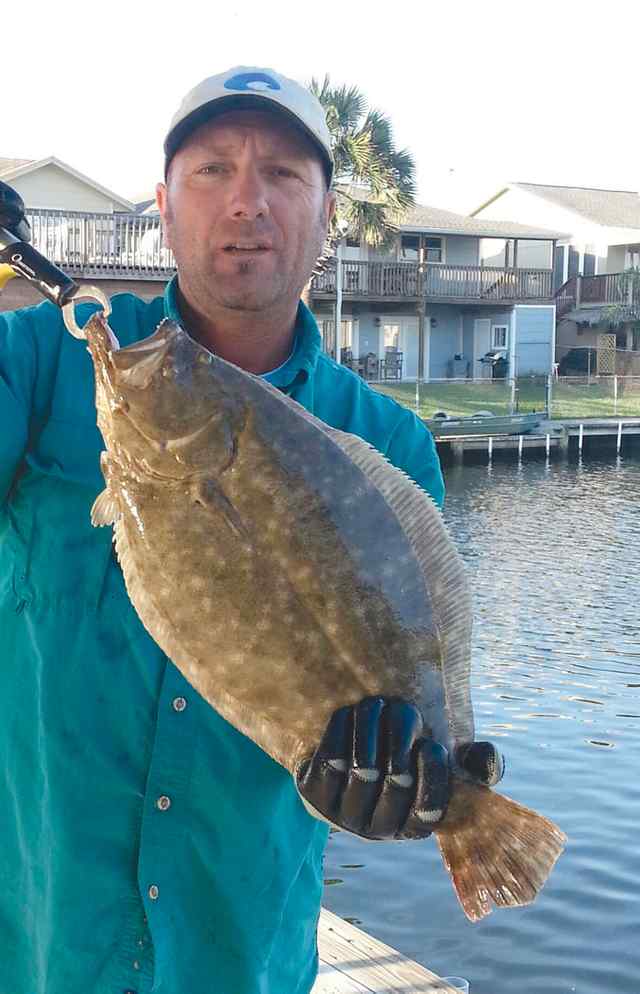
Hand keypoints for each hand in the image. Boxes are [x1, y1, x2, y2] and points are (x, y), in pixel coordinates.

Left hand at [295, 696, 503, 840]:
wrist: (341, 767)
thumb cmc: (403, 762)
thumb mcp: (440, 763)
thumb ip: (475, 763)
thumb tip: (487, 758)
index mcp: (411, 826)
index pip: (429, 810)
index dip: (434, 774)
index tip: (431, 744)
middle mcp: (376, 829)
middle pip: (396, 780)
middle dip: (402, 735)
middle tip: (402, 707)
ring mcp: (341, 815)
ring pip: (363, 767)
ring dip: (372, 726)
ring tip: (376, 704)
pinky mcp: (313, 794)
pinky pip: (331, 757)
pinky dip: (343, 728)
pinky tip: (349, 713)